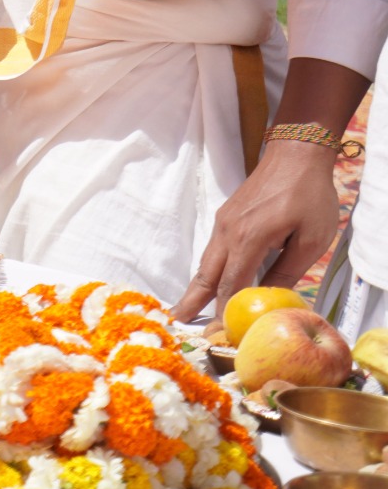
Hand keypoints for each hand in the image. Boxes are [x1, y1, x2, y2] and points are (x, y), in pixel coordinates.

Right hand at [174, 140, 344, 321]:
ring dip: (199, 285)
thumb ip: (288, 270)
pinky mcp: (228, 216)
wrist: (296, 154)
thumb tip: (272, 299)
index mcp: (248, 239)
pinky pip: (214, 249)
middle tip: (179, 321)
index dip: (224, 311)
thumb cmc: (309, 195)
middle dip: (193, 300)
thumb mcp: (311, 238)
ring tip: (188, 306)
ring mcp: (225, 222)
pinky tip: (211, 279)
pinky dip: (209, 269)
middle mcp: (228, 232)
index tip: (219, 333)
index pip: (231, 284)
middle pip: (207, 274)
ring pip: (207, 260)